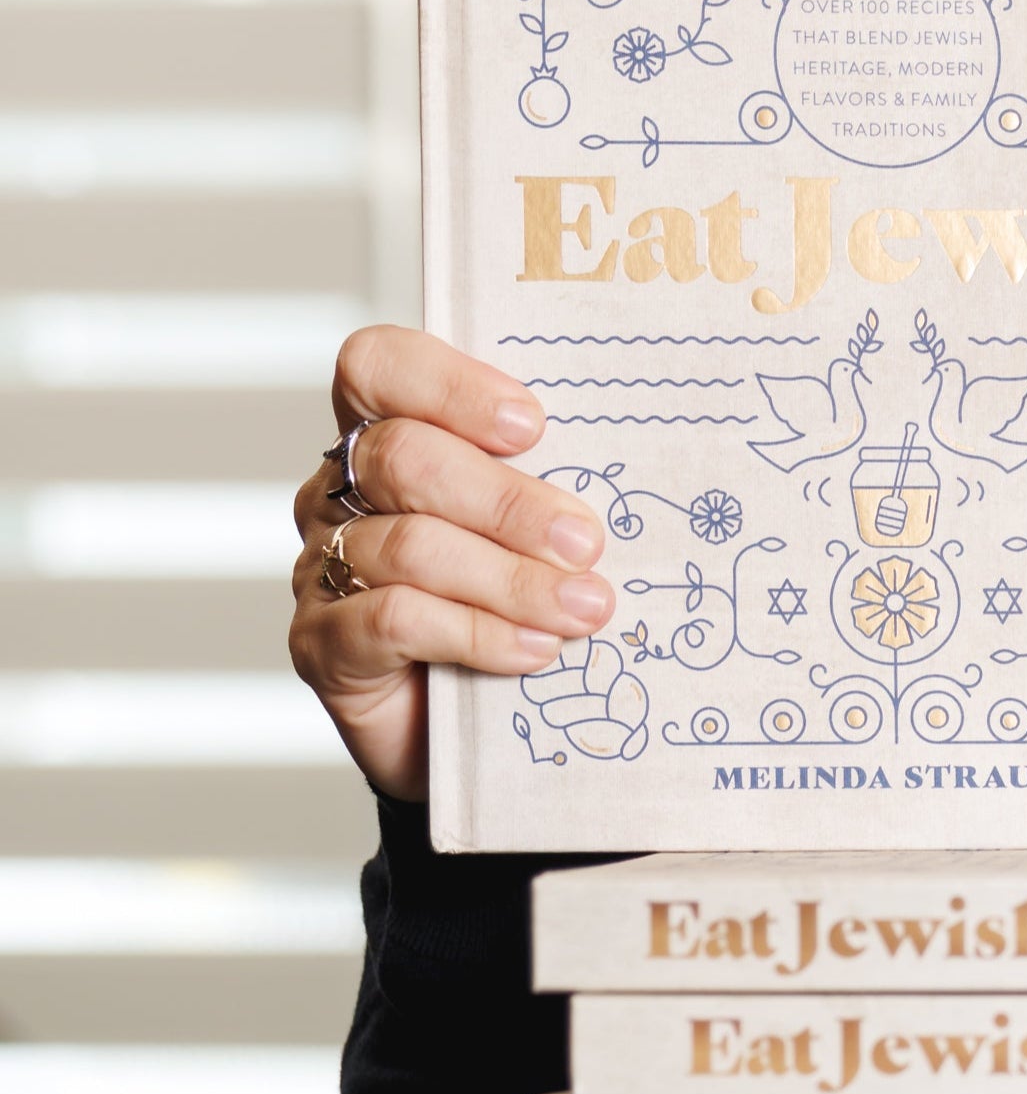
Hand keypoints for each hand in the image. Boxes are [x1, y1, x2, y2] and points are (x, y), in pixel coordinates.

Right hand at [286, 326, 612, 800]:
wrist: (477, 728)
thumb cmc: (515, 602)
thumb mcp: (537, 532)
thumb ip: (554, 484)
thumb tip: (636, 460)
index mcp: (386, 436)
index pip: (377, 365)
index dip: (448, 384)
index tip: (531, 426)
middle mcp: (340, 492)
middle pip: (403, 458)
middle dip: (509, 501)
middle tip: (586, 543)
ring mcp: (323, 567)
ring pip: (410, 547)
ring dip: (512, 579)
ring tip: (585, 609)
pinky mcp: (322, 644)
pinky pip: (395, 619)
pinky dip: (478, 633)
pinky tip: (535, 650)